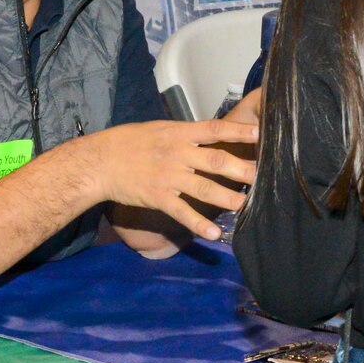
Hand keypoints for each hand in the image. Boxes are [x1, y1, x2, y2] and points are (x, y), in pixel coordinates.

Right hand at [90, 119, 258, 239]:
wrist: (100, 162)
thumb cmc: (129, 142)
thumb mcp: (159, 129)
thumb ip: (184, 134)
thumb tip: (207, 136)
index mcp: (179, 133)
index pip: (215, 129)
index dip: (238, 131)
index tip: (260, 133)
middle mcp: (178, 153)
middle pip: (217, 160)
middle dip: (242, 169)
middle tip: (263, 175)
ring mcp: (169, 177)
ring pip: (205, 188)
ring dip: (228, 198)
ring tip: (246, 204)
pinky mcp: (159, 197)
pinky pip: (183, 213)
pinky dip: (199, 224)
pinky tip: (215, 233)